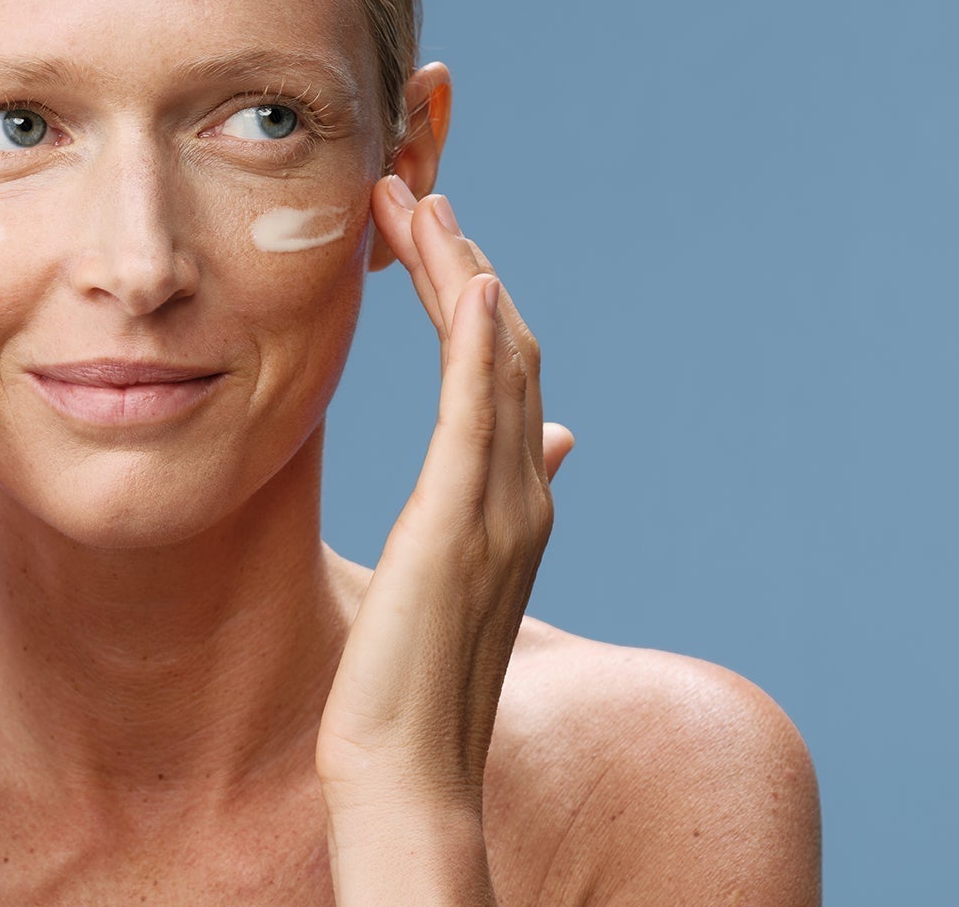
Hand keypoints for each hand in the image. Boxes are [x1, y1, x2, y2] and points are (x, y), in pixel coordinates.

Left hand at [315, 176, 567, 815]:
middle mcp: (520, 494)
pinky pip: (477, 415)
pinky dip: (481, 342)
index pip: (499, 372)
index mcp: (512, 502)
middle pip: (506, 347)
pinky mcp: (461, 524)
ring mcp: (499, 509)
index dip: (470, 295)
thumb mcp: (454, 574)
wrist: (405, 770)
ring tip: (420, 201)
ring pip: (494, 362)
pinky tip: (470, 281)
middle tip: (414, 189)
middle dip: (461, 262)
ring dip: (462, 272)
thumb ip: (496, 501)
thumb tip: (553, 439)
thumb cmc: (410, 680)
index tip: (428, 235)